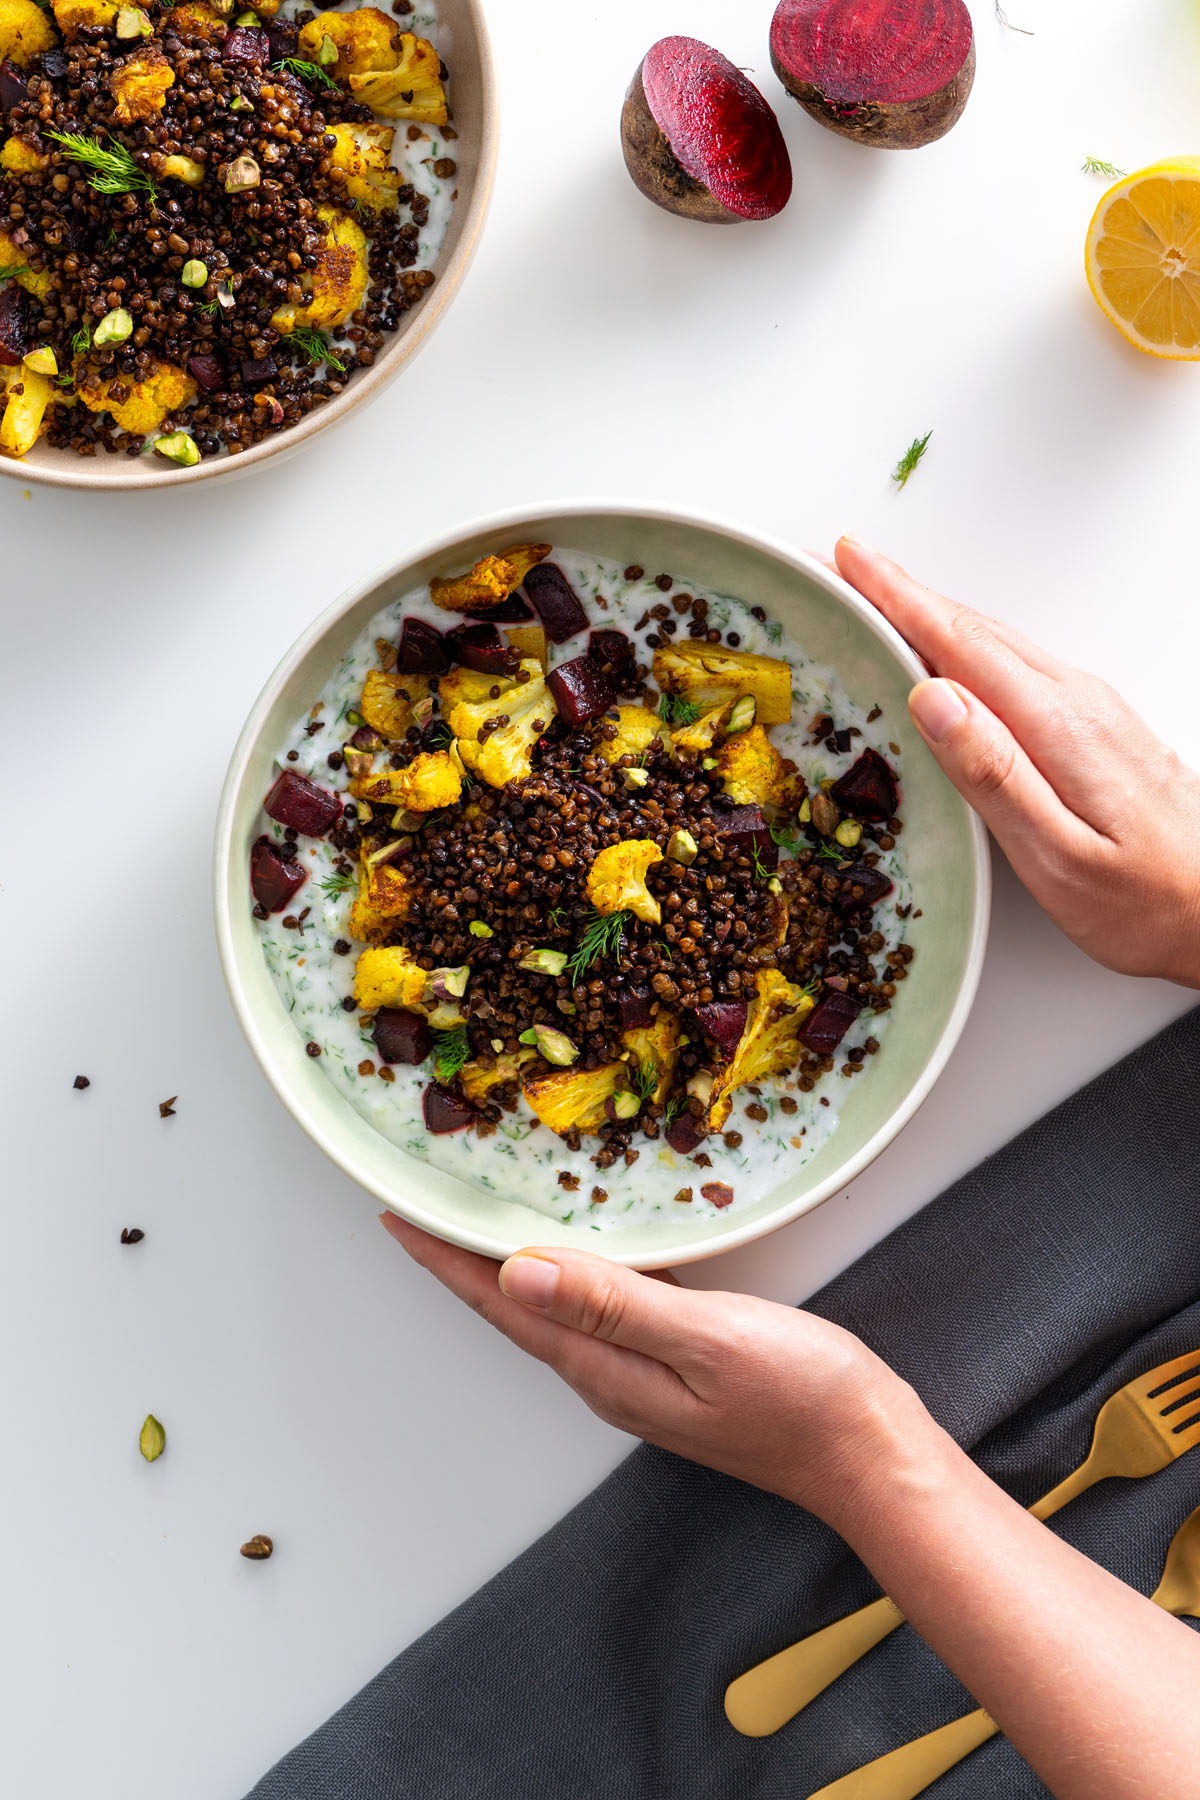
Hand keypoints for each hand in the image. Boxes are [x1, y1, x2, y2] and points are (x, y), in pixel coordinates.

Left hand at [383, 1214, 926, 1525]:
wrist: (870, 1455)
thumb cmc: (803, 1397)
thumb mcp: (709, 1339)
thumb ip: (613, 1304)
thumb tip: (518, 1270)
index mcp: (605, 1368)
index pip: (504, 1304)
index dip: (446, 1260)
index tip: (396, 1216)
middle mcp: (608, 1377)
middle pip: (514, 1309)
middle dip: (461, 1260)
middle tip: (422, 1205)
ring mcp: (639, 1376)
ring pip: (553, 1309)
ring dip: (510, 1265)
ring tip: (475, 1219)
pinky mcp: (672, 1366)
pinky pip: (597, 1310)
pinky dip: (569, 1272)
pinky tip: (577, 1248)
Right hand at [835, 536, 1199, 988]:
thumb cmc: (1145, 902)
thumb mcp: (1057, 858)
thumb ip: (994, 775)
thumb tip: (933, 699)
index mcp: (1058, 726)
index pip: (960, 644)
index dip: (897, 598)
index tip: (848, 559)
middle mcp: (1077, 702)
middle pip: (973, 629)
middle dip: (900, 593)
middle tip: (841, 569)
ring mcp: (1092, 710)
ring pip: (996, 644)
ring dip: (932, 616)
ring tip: (877, 602)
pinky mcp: (1097, 728)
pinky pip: (1017, 667)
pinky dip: (967, 647)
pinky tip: (948, 659)